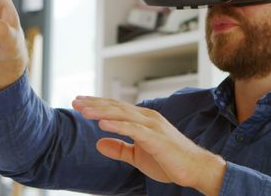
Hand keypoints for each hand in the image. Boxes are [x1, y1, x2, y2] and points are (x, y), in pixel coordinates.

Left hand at [72, 96, 225, 195]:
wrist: (195, 170)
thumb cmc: (169, 162)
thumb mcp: (138, 156)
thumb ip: (119, 148)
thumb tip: (99, 142)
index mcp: (143, 120)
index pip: (115, 108)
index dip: (96, 104)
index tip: (79, 102)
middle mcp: (147, 118)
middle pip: (115, 107)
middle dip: (94, 104)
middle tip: (74, 101)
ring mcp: (152, 126)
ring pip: (122, 115)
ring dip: (101, 112)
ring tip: (83, 111)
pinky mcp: (156, 138)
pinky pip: (133, 130)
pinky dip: (117, 125)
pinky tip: (102, 124)